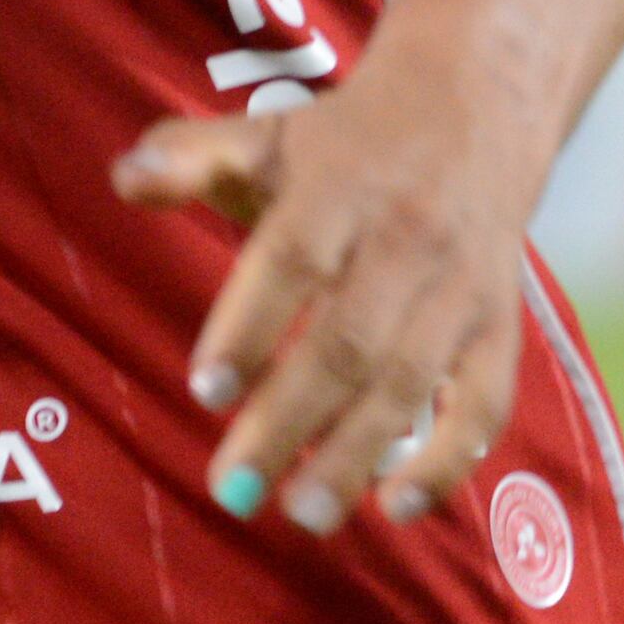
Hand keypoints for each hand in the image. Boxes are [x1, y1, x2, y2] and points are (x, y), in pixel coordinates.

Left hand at [113, 39, 548, 536]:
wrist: (474, 109)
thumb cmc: (344, 144)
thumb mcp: (265, 136)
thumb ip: (189, 157)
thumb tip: (124, 176)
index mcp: (338, 187)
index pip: (292, 260)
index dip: (249, 327)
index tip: (204, 391)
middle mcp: (406, 239)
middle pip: (348, 340)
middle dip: (290, 420)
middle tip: (233, 485)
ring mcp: (461, 288)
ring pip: (410, 381)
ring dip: (357, 455)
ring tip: (302, 514)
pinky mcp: (499, 328)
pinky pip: (484, 404)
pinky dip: (446, 461)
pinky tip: (395, 507)